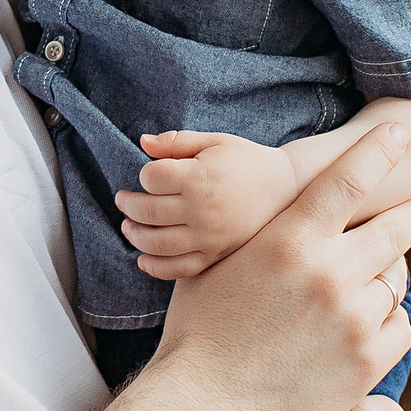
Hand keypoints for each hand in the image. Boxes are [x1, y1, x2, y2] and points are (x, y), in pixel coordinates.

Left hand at [118, 130, 301, 278]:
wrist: (286, 189)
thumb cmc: (246, 161)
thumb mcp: (215, 142)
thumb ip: (177, 142)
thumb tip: (143, 142)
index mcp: (201, 176)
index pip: (152, 177)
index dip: (144, 175)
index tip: (150, 174)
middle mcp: (203, 209)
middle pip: (148, 211)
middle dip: (129, 205)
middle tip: (123, 200)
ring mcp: (209, 236)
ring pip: (157, 244)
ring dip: (135, 235)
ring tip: (129, 226)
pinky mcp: (216, 255)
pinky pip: (179, 269)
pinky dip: (155, 267)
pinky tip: (142, 258)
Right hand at [150, 124, 410, 410]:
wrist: (206, 408)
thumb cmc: (200, 332)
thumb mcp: (219, 264)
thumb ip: (260, 234)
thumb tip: (275, 207)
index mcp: (291, 239)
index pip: (349, 179)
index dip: (380, 151)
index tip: (401, 136)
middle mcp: (330, 272)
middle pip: (395, 227)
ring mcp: (354, 318)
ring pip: (395, 280)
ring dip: (388, 275)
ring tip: (377, 278)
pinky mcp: (368, 360)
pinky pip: (399, 326)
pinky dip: (388, 320)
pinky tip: (370, 323)